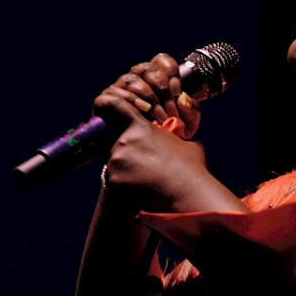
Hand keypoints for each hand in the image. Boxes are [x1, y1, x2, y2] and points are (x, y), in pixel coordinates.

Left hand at [93, 53, 209, 210]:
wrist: (186, 191)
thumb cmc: (190, 166)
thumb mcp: (185, 143)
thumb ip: (172, 136)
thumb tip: (177, 134)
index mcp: (140, 127)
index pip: (116, 106)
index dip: (109, 104)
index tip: (105, 106)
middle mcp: (123, 142)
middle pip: (118, 142)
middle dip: (129, 151)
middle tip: (148, 163)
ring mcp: (115, 162)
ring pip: (116, 163)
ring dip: (128, 169)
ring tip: (149, 179)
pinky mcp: (113, 182)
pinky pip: (115, 180)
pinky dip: (126, 185)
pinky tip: (144, 189)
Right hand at [94, 53, 201, 138]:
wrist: (144, 157)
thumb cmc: (166, 136)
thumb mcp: (186, 125)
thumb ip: (190, 111)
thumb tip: (183, 98)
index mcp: (156, 77)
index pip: (162, 61)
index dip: (171, 73)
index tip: (178, 93)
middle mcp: (136, 78)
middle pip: (147, 69)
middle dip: (161, 90)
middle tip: (170, 112)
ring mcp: (119, 87)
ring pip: (131, 79)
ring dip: (147, 96)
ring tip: (158, 116)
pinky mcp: (104, 101)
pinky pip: (113, 93)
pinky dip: (128, 100)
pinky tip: (140, 111)